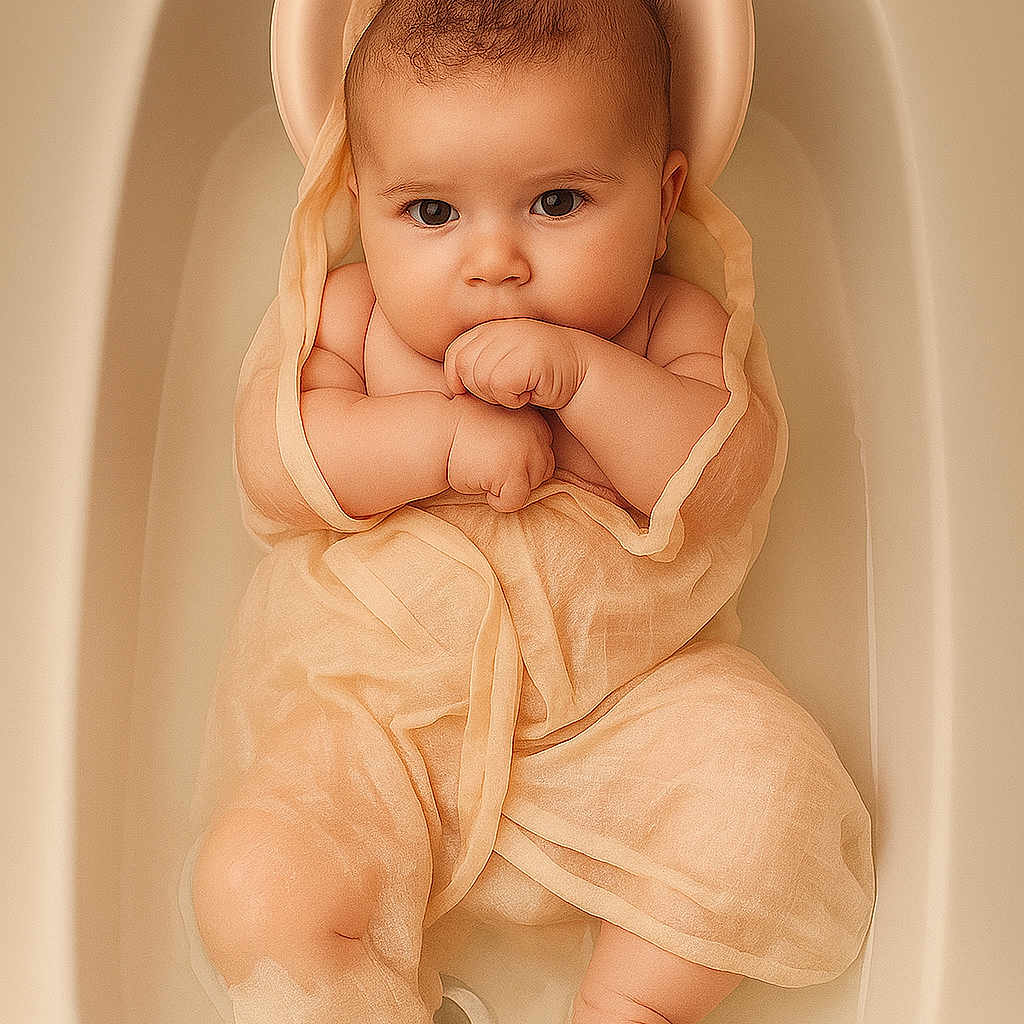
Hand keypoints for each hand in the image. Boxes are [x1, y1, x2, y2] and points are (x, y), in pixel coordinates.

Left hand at [442, 318, 587, 410]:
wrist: (581, 372)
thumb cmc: (538, 374)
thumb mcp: (504, 362)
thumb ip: (478, 364)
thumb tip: (451, 387)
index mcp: (489, 329)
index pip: (454, 354)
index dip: (458, 378)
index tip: (479, 390)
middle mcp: (498, 330)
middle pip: (464, 370)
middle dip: (481, 390)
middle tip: (509, 388)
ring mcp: (512, 341)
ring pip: (480, 381)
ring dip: (500, 396)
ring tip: (523, 387)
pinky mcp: (523, 358)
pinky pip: (499, 389)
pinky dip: (514, 399)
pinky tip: (532, 390)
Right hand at [447, 396, 555, 512]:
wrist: (435, 432)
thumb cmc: (461, 430)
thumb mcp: (499, 422)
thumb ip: (521, 435)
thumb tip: (541, 468)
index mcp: (533, 419)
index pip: (543, 452)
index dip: (519, 461)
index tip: (494, 455)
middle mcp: (536, 433)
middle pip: (543, 470)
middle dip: (519, 475)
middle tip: (488, 467)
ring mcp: (527, 452)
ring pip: (532, 487)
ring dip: (508, 487)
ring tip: (483, 471)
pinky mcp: (513, 471)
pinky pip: (516, 501)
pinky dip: (498, 501)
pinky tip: (479, 482)